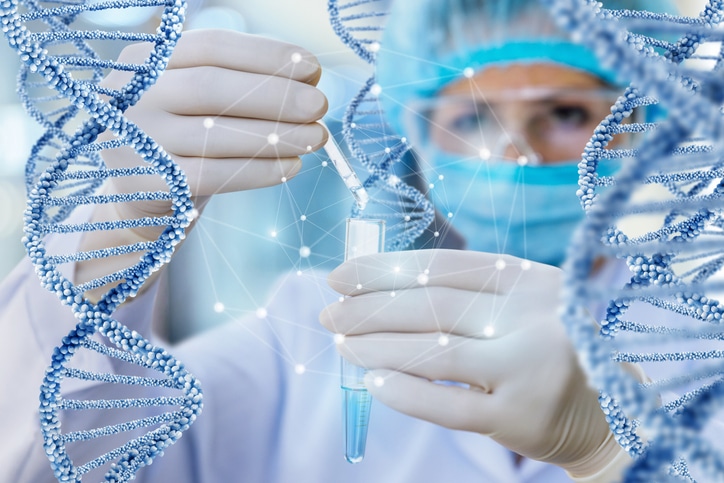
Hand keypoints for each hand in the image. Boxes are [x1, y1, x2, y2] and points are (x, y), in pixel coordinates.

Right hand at [76, 29, 327, 299]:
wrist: (143, 193)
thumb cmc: (186, 136)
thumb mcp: (202, 101)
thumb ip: (244, 82)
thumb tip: (309, 77)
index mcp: (147, 60)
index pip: (211, 46)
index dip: (265, 55)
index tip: (312, 68)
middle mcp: (134, 95)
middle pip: (212, 87)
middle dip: (275, 95)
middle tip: (319, 105)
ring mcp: (136, 140)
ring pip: (215, 133)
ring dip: (275, 135)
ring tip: (316, 137)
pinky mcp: (147, 183)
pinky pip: (214, 175)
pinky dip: (258, 171)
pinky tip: (291, 167)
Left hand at [320, 249, 629, 480]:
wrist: (610, 411)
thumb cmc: (550, 346)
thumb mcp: (524, 303)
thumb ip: (469, 290)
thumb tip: (379, 286)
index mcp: (530, 279)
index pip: (444, 266)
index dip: (386, 268)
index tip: (341, 274)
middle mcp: (533, 317)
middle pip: (433, 306)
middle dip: (370, 308)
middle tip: (328, 311)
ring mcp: (529, 369)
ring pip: (433, 353)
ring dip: (376, 346)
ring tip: (340, 342)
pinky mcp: (520, 418)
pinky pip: (447, 405)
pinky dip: (404, 392)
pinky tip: (370, 380)